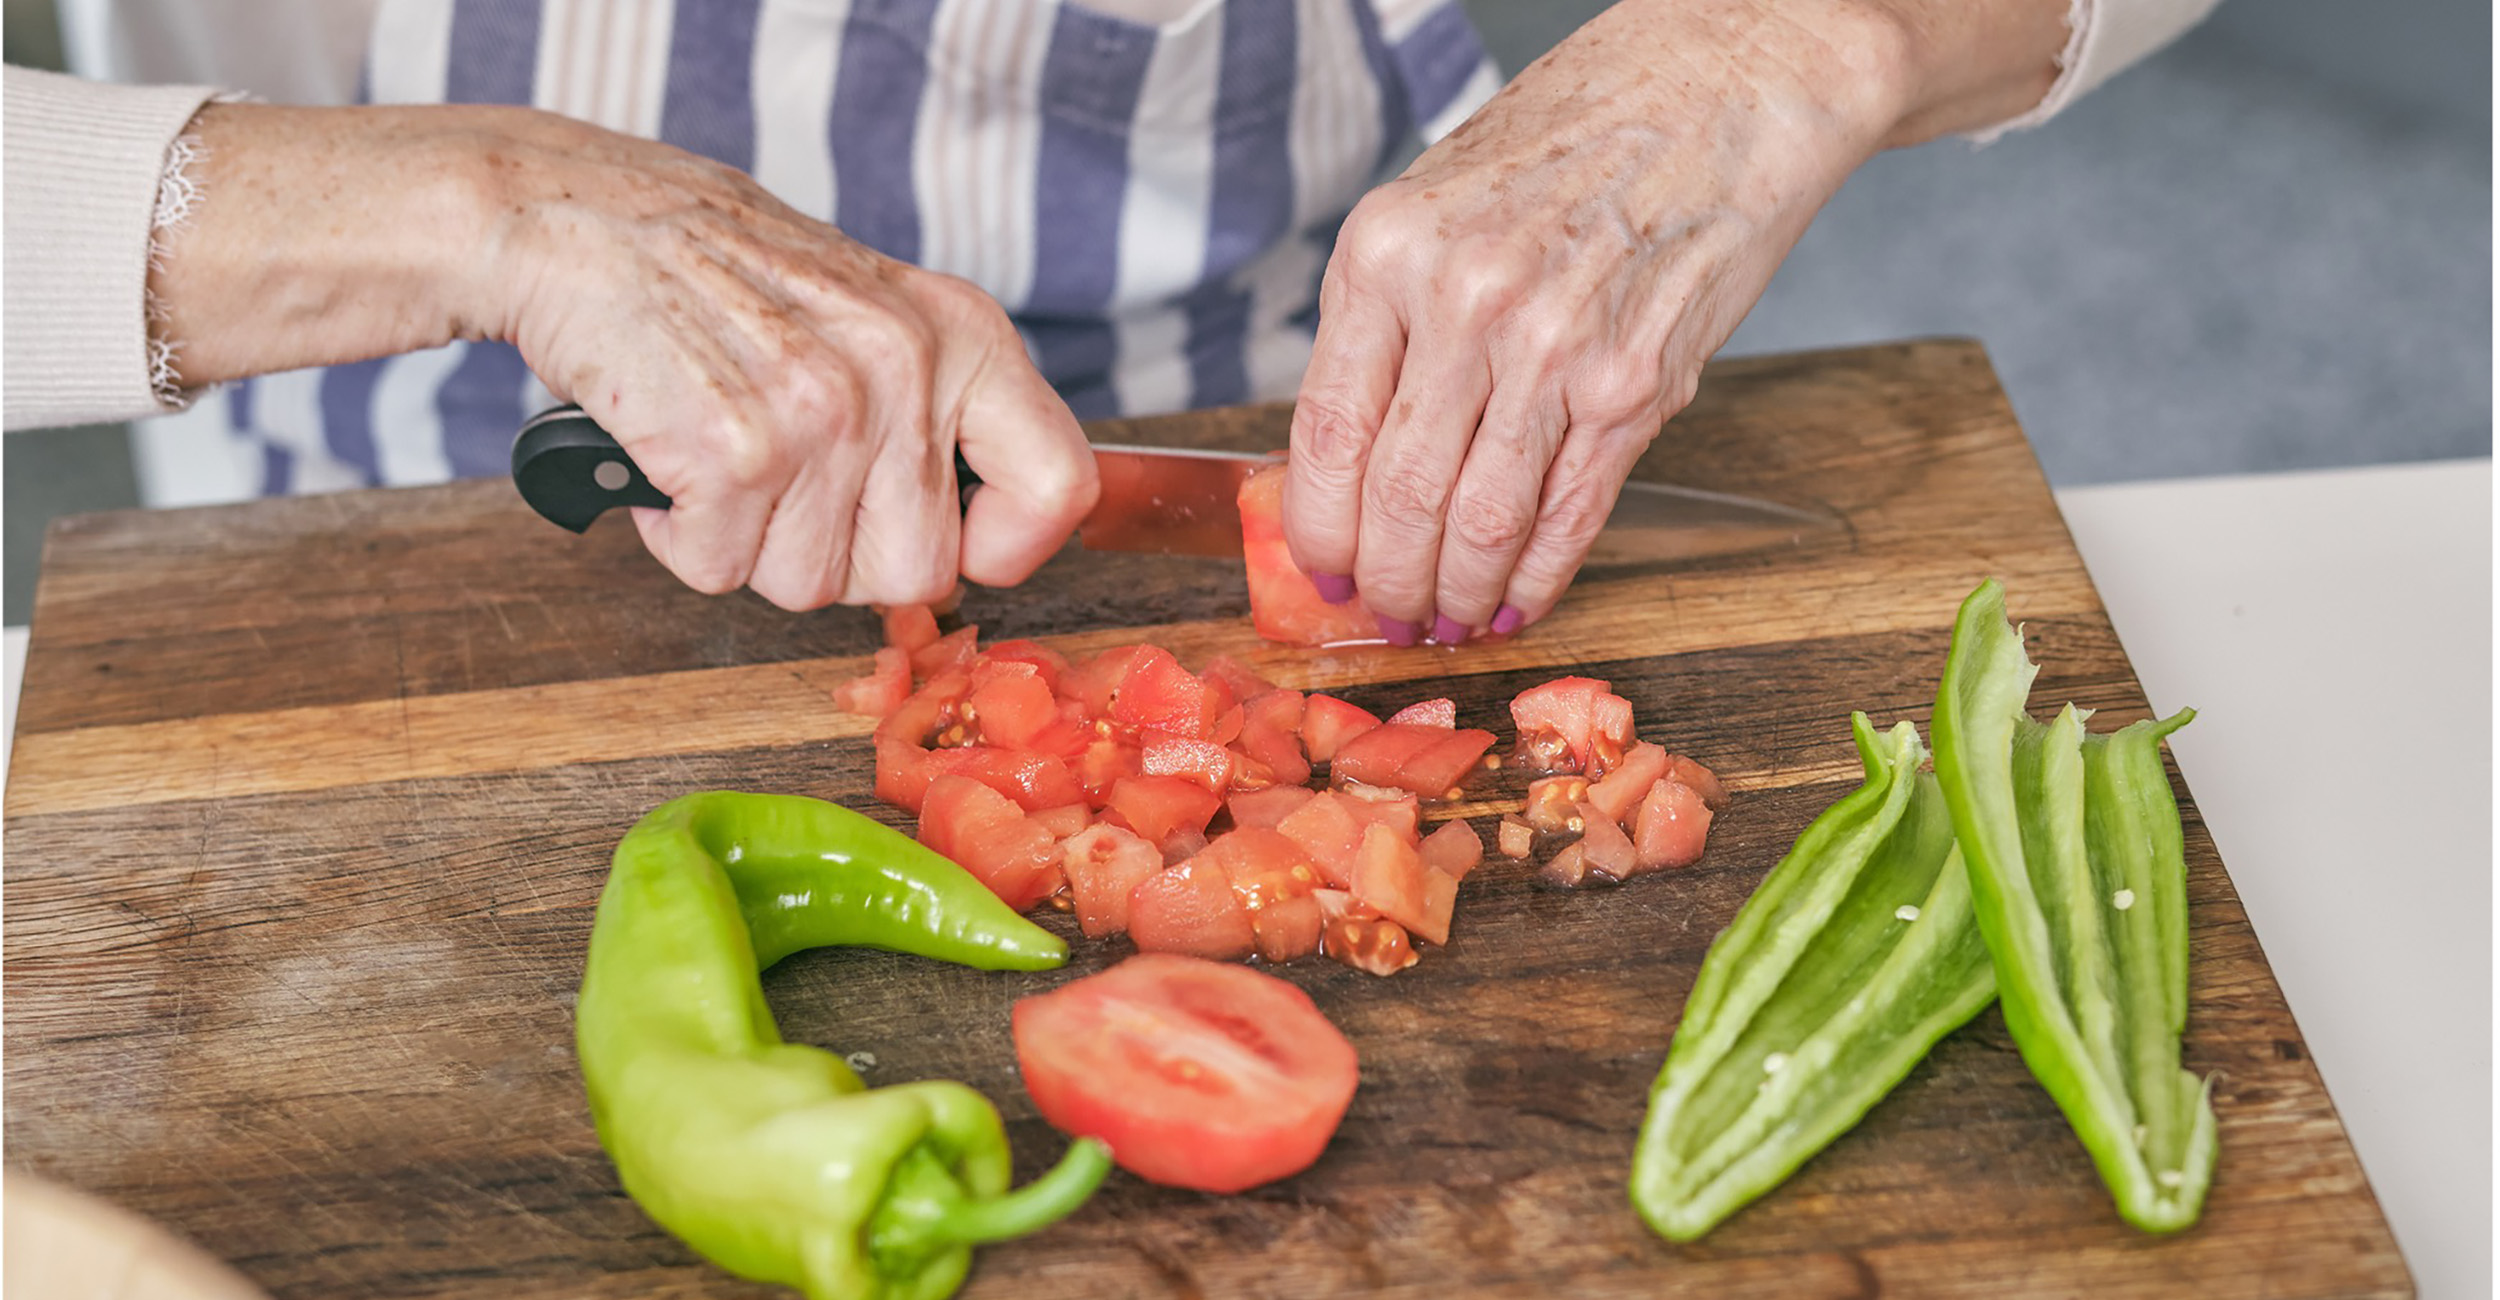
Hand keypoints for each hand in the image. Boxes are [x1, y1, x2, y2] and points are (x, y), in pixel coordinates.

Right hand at [152, 105, 1096, 609]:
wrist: (583, 219)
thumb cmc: (724, 272)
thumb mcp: (873, 308)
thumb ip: (939, 406)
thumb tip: (988, 534)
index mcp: (961, 336)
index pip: (1059, 484)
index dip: (1011, 547)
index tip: (967, 551)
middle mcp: (904, 373)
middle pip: (916, 574)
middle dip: (842, 557)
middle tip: (790, 488)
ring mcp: (822, 416)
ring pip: (808, 587)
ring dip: (751, 546)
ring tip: (724, 454)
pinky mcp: (733, 454)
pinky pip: (719, 571)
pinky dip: (681, 536)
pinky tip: (671, 459)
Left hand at [1282, 0, 2062, 642]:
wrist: (1723, 84)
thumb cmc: (1575, 139)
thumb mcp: (1437, 206)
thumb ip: (1391, 326)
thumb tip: (1352, 463)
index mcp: (1389, 254)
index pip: (1326, 436)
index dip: (1319, 530)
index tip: (1323, 572)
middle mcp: (1465, 302)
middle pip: (1398, 499)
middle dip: (1389, 582)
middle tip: (1389, 615)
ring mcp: (1555, 351)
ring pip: (1480, 524)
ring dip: (1459, 594)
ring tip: (1450, 620)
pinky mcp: (1638, 387)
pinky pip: (1568, 515)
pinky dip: (1538, 577)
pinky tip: (1519, 601)